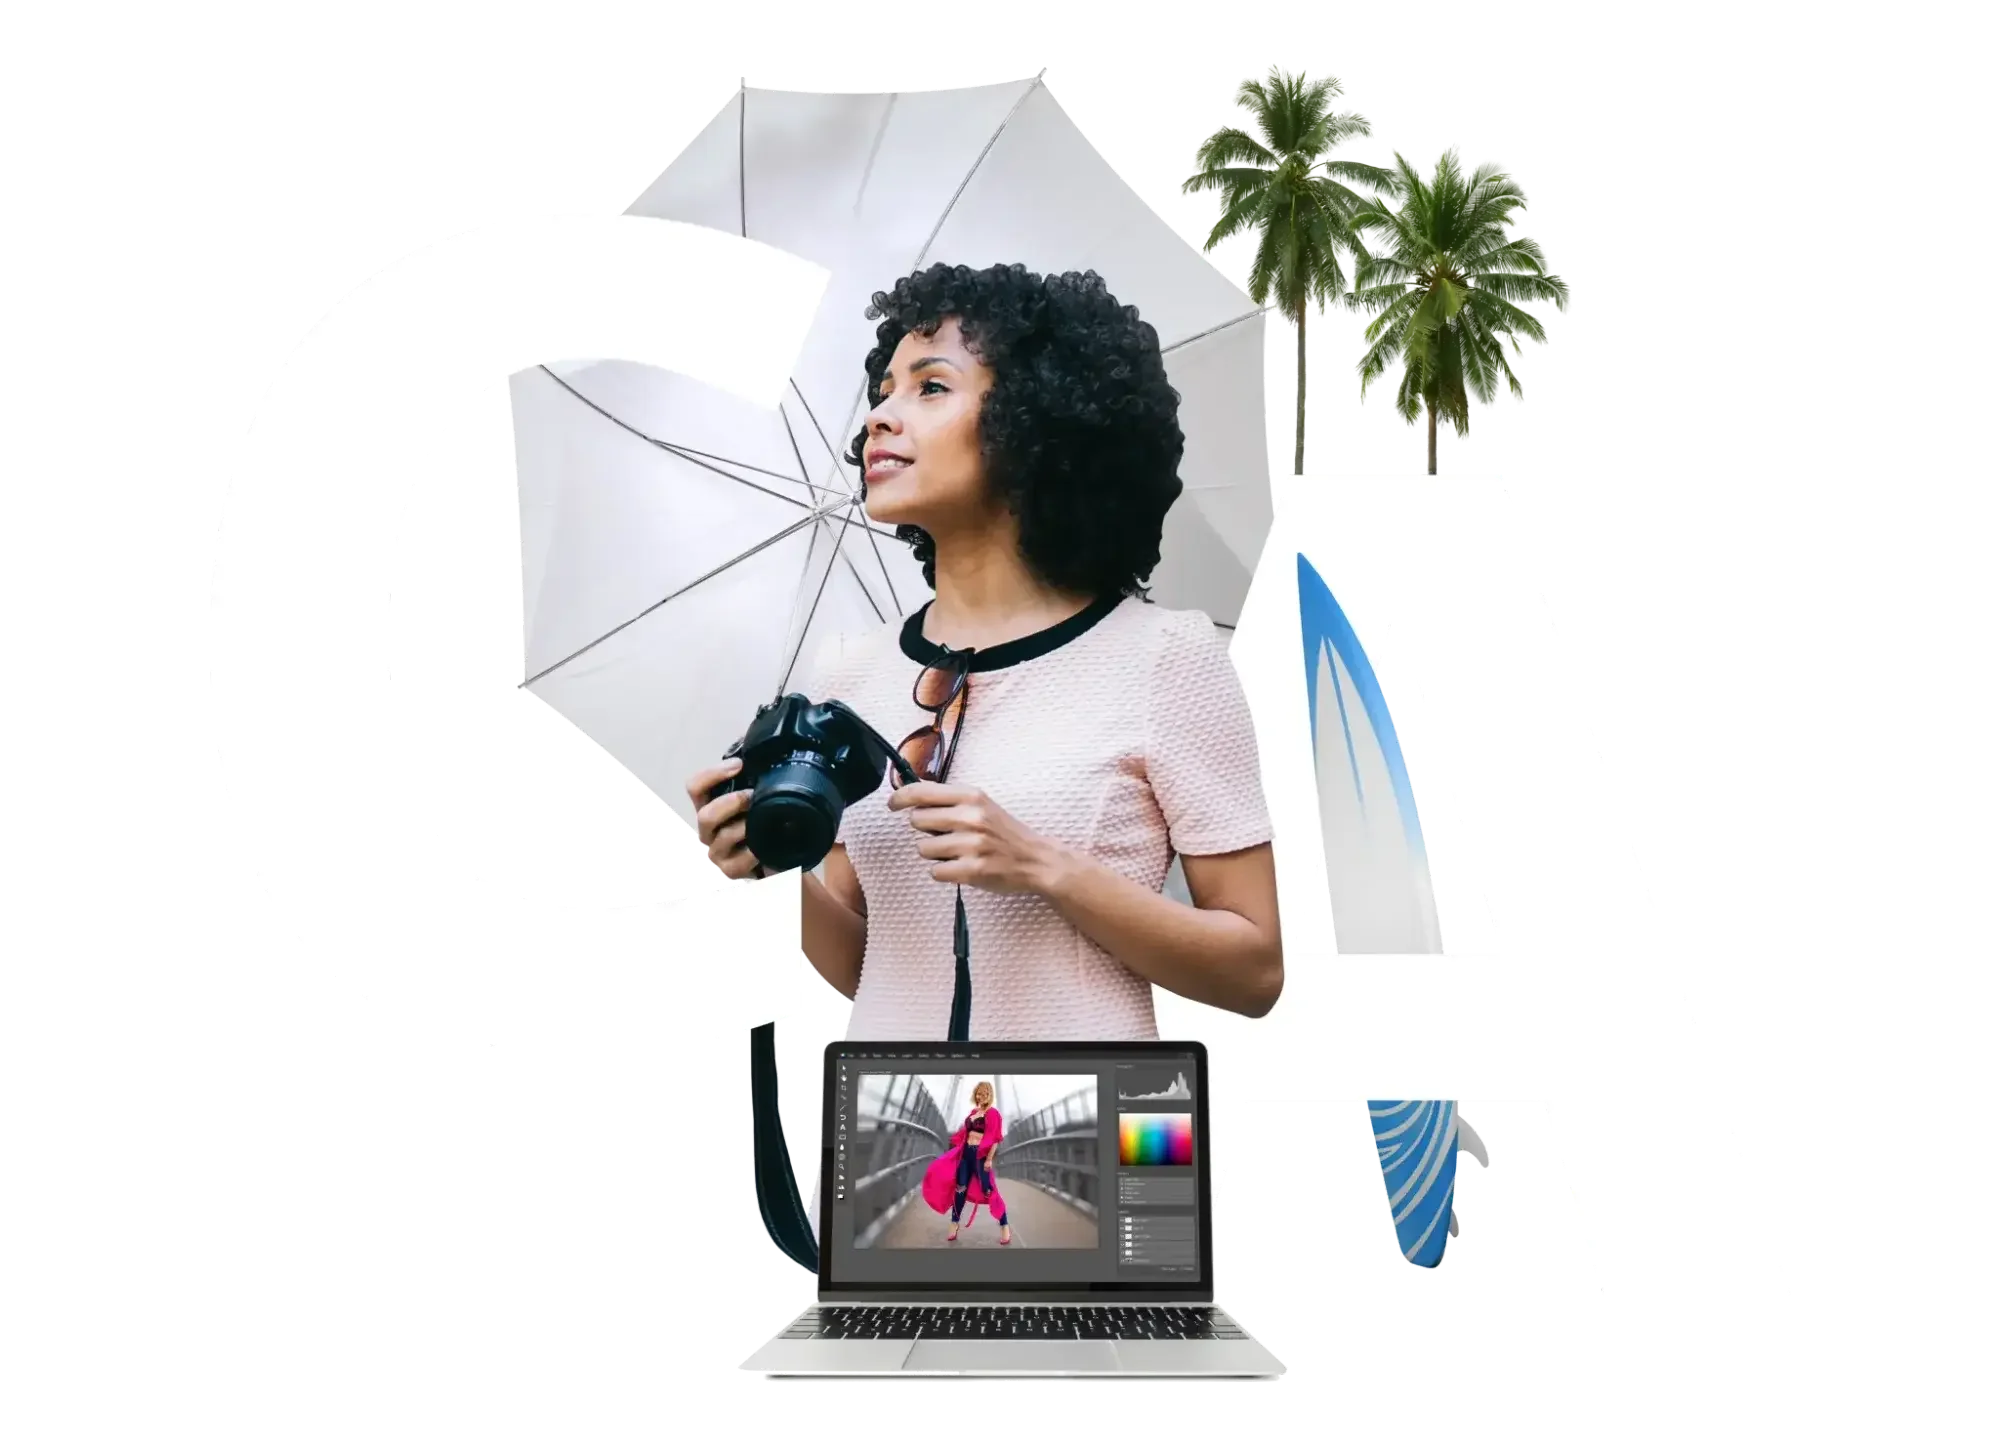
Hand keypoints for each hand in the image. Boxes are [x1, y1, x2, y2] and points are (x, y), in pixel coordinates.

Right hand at [684, 759, 764, 880]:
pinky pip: (743, 858)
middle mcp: (707, 831)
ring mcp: (716, 853)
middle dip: (733, 802)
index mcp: (710, 807)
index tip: (739, 764)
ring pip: (725, 836)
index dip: (713, 774)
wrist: (776, 861)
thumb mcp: (755, 801)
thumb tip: (757, 745)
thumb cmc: (763, 827)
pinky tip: (767, 845)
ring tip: (766, 820)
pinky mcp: (730, 872)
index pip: (695, 787)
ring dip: (748, 825)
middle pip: (705, 814)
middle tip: (755, 796)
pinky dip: (757, 849)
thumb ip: (752, 778)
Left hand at [888, 781, 1062, 894]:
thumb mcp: (982, 806)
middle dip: (925, 830)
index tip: (892, 804)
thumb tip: (911, 799)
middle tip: (945, 835)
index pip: (922, 792)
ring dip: (935, 854)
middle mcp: (970, 817)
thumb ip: (950, 802)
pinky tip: (962, 867)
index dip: (900, 798)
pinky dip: (944, 872)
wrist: (1036, 860)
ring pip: (923, 848)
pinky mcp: (972, 870)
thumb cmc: (1005, 833)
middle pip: (917, 821)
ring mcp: (971, 844)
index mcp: (972, 796)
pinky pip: (935, 872)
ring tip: (958, 853)